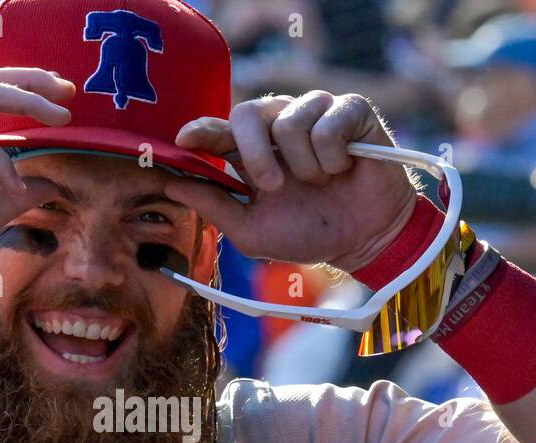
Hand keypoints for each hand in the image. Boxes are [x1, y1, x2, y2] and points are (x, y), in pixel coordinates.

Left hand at [163, 92, 415, 271]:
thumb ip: (214, 207)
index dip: (201, 130)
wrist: (365, 240)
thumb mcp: (252, 231)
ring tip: (320, 183)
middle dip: (254, 153)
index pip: (219, 130)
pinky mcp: (350, 110)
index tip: (185, 140)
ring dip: (303, 165)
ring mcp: (315, 113)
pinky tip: (343, 169)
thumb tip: (170, 185)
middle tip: (271, 187)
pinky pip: (328, 123)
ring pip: (289, 121)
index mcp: (253, 151)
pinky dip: (333, 157)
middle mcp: (279, 124)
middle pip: (246, 112)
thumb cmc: (308, 234)